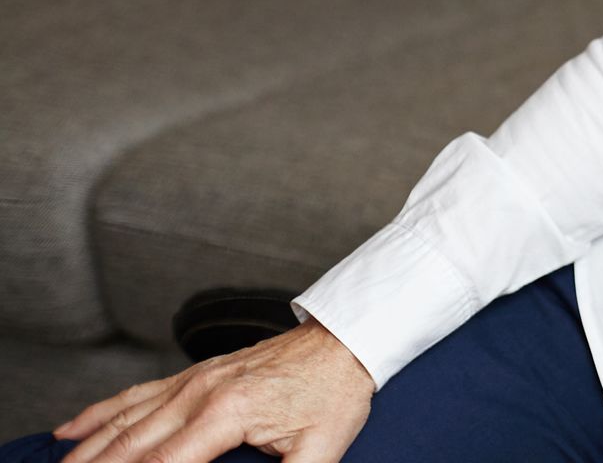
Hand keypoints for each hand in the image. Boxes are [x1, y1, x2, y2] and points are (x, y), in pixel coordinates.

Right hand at [52, 321, 373, 462]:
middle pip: (130, 445)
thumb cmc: (336, 391)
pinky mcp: (194, 374)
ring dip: (86, 451)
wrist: (346, 338)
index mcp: (227, 413)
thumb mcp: (323, 448)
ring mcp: (192, 380)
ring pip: (122, 420)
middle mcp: (199, 394)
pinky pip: (134, 394)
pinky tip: (70, 429)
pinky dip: (97, 414)